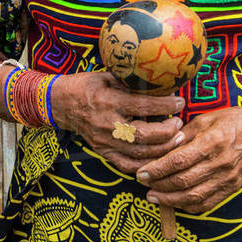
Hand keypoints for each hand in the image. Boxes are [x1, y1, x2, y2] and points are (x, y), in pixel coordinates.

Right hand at [50, 72, 185, 174]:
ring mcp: (104, 142)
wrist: (61, 104)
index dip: (165, 106)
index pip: (142, 106)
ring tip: (177, 140)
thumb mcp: (107, 75)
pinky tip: (159, 157)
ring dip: (162, 149)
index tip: (180, 102)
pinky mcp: (103, 152)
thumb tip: (159, 80)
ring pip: (139, 154)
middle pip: (144, 136)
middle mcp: (107, 124)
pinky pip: (127, 165)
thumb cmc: (86, 86)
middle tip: (180, 125)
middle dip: (168, 132)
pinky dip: (146, 164)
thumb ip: (130, 82)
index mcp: (109, 101)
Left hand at [133, 105, 241, 214]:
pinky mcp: (232, 188)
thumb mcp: (205, 119)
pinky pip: (207, 203)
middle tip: (143, 183)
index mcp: (212, 141)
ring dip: (170, 200)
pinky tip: (174, 202)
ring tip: (153, 196)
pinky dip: (188, 206)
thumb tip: (161, 147)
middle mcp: (221, 163)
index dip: (157, 169)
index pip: (179, 160)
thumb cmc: (230, 121)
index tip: (141, 172)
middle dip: (159, 185)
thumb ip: (183, 135)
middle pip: (184, 181)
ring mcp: (228, 178)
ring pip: (194, 197)